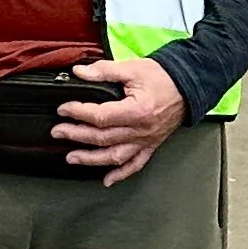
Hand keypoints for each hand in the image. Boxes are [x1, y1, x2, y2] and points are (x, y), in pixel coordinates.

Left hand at [56, 56, 186, 188]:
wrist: (189, 86)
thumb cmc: (164, 77)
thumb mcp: (132, 68)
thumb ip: (104, 71)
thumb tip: (80, 73)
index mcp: (136, 111)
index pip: (100, 117)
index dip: (78, 113)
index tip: (63, 109)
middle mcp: (141, 130)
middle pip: (103, 138)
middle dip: (77, 136)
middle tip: (58, 132)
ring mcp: (146, 141)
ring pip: (115, 156)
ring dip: (91, 159)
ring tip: (71, 158)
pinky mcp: (151, 145)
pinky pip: (136, 164)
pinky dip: (121, 174)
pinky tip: (107, 180)